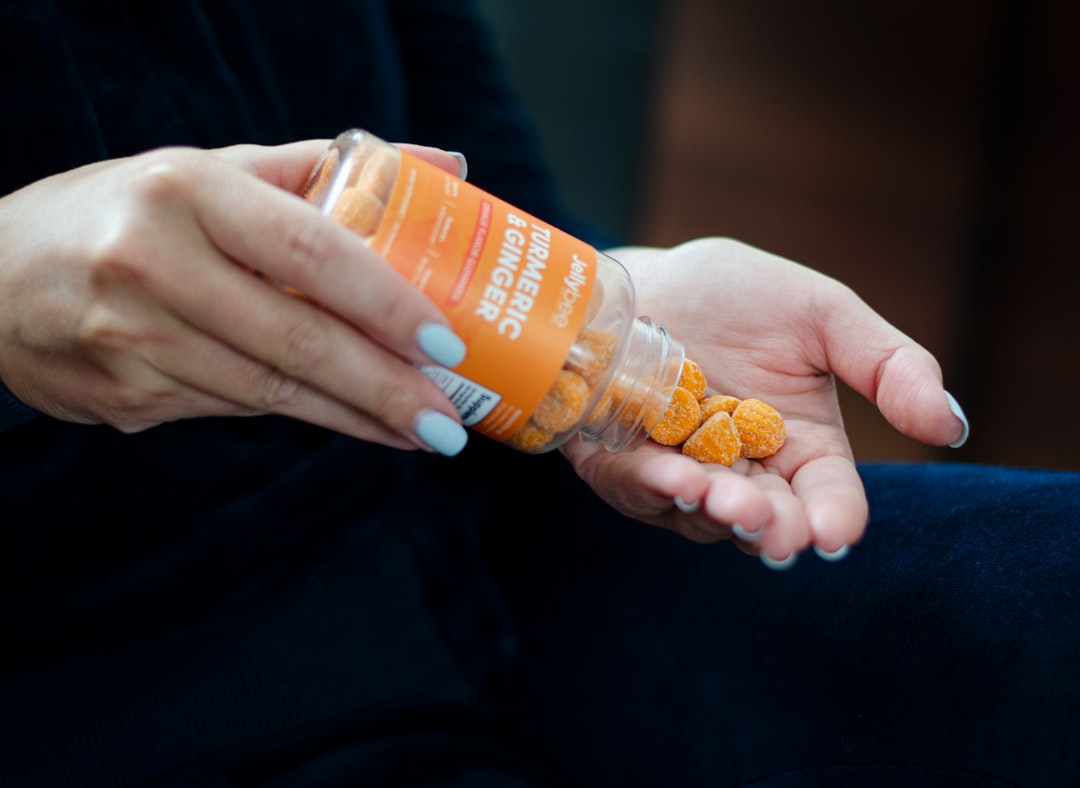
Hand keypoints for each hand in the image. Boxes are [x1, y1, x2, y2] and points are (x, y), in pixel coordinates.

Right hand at [0, 141, 469, 453]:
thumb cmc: (128, 212)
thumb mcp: (214, 173)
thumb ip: (324, 169)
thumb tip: (444, 170)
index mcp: (188, 192)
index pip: (310, 250)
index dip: (385, 302)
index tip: (445, 342)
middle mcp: (153, 263)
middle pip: (297, 341)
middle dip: (386, 389)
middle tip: (448, 421)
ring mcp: (133, 338)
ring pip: (271, 392)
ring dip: (357, 419)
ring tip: (421, 432)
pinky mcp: (126, 395)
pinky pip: (236, 411)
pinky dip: (304, 420)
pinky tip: (354, 424)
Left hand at [561, 238, 967, 564]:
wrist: (648, 276)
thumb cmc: (736, 296)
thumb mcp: (822, 316)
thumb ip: (888, 366)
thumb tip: (953, 428)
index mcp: (801, 447)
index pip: (828, 496)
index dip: (836, 518)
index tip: (836, 532)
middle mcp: (744, 473)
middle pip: (768, 518)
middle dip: (773, 528)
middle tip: (778, 531)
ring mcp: (682, 476)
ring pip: (702, 514)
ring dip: (714, 512)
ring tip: (724, 500)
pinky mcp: (624, 466)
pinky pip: (638, 487)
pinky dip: (654, 487)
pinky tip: (672, 478)